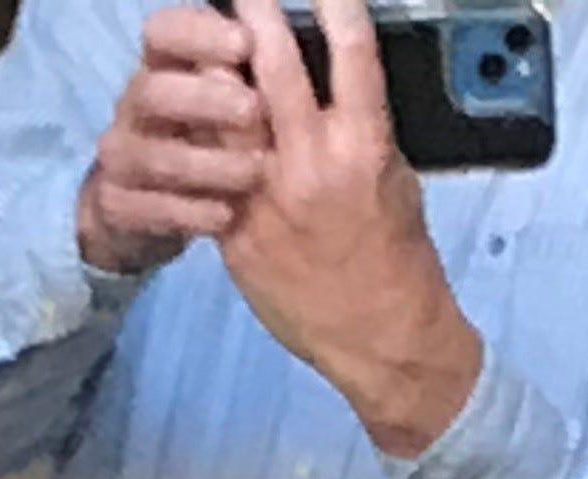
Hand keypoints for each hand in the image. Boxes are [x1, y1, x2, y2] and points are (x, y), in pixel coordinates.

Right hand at [77, 7, 269, 273]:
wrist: (151, 207)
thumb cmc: (209, 140)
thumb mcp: (229, 102)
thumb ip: (250, 75)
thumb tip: (291, 45)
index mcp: (162, 69)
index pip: (163, 32)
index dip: (198, 33)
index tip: (246, 43)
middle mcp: (134, 107)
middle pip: (152, 91)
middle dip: (203, 98)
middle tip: (253, 109)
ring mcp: (120, 157)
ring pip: (149, 156)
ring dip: (205, 163)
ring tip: (253, 172)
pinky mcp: (116, 205)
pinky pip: (145, 209)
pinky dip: (188, 213)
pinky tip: (226, 216)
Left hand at [212, 0, 485, 456]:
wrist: (378, 335)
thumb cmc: (396, 257)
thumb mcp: (395, 178)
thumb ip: (361, 127)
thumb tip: (335, 84)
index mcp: (364, 145)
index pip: (351, 50)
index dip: (334, 3)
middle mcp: (314, 163)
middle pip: (274, 64)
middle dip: (255, 13)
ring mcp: (268, 197)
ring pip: (226, 111)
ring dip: (213, 66)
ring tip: (207, 42)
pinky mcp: (236, 231)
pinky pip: (206, 171)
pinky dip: (197, 137)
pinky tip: (191, 115)